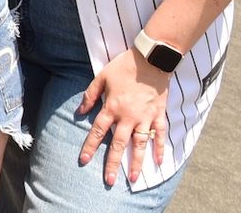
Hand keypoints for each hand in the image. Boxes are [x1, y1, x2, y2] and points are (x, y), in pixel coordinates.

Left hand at [77, 46, 171, 185]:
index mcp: (112, 107)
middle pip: (118, 144)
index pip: (98, 131)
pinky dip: (160, 148)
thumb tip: (80, 111)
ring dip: (136, 162)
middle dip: (112, 163)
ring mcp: (145, 117)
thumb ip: (90, 95)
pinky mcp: (159, 115)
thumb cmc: (124, 66)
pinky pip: (160, 135)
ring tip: (133, 179)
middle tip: (109, 181)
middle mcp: (128, 116)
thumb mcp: (101, 77)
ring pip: (140, 144)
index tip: (84, 160)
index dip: (90, 146)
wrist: (150, 59)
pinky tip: (158, 162)